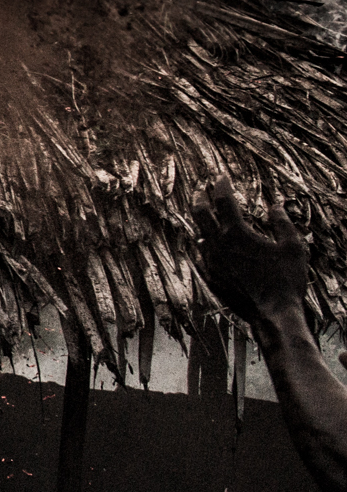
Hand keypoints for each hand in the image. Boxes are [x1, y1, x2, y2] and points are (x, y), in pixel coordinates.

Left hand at [191, 174, 309, 327]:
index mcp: (236, 233)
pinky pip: (201, 254)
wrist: (272, 314)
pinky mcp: (210, 277)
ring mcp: (210, 262)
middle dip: (200, 197)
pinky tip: (208, 243)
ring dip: (202, 221)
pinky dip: (204, 243)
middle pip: (200, 213)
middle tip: (202, 189)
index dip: (221, 185)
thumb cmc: (286, 281)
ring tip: (205, 214)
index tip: (221, 176)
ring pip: (199, 234)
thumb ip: (283, 223)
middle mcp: (217, 245)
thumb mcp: (293, 247)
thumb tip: (275, 206)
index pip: (224, 200)